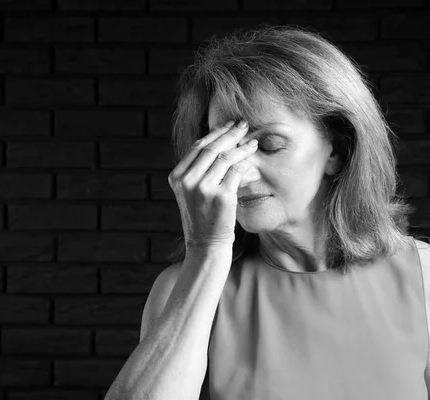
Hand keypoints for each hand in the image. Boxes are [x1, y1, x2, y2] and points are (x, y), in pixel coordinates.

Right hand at [168, 119, 257, 252]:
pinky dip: (246, 163)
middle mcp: (187, 181)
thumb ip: (199, 171)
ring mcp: (203, 188)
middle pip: (212, 148)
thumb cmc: (203, 217)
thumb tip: (220, 143)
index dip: (215, 133)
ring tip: (253, 142)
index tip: (228, 125)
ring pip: (226, 157)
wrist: (206, 245)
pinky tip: (253, 160)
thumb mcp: (192, 192)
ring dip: (242, 147)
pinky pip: (237, 171)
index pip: (198, 147)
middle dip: (230, 133)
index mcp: (177, 177)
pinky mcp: (221, 196)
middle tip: (244, 125)